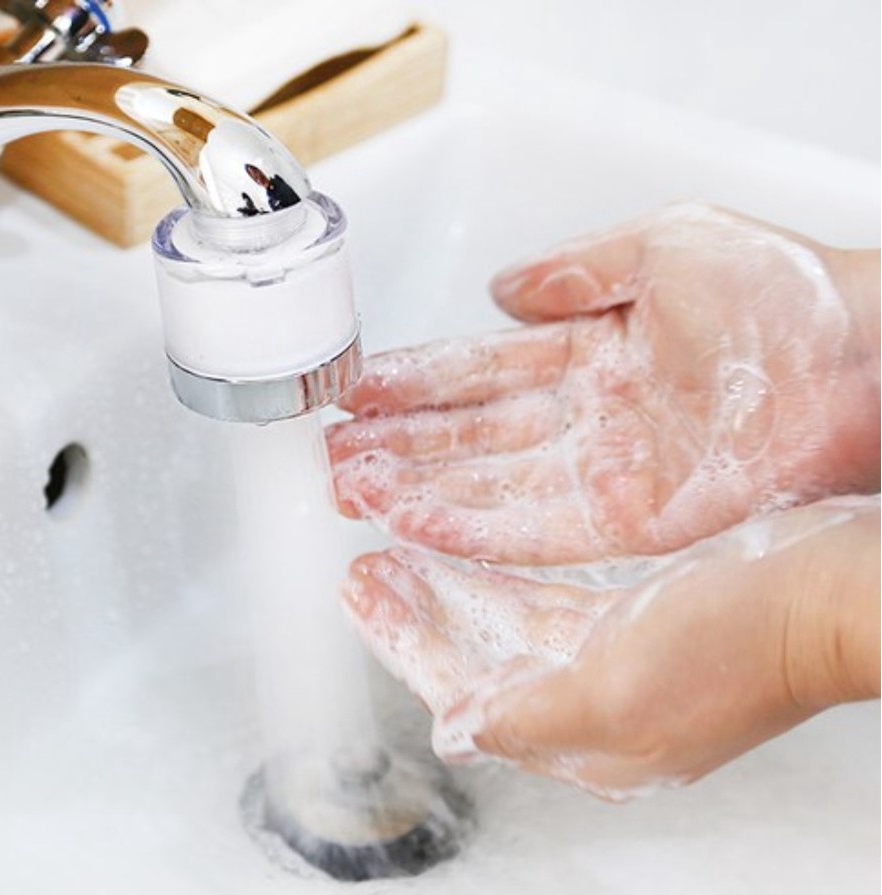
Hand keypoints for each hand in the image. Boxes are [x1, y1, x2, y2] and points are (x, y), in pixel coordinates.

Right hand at [328, 204, 879, 563]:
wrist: (863, 365)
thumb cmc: (785, 296)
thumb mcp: (663, 246)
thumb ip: (575, 270)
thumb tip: (502, 290)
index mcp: (592, 349)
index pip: (482, 370)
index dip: (417, 381)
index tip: (360, 390)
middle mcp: (588, 417)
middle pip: (471, 436)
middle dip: (397, 445)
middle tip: (334, 455)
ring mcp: (603, 474)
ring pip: (486, 486)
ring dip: (416, 490)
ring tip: (352, 491)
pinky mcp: (626, 525)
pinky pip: (530, 530)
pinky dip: (469, 527)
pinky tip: (415, 523)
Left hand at [342, 497, 879, 798]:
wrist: (825, 595)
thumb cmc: (741, 643)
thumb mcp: (617, 691)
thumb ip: (527, 716)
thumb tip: (456, 737)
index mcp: (583, 735)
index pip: (464, 691)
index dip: (404, 644)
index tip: (361, 598)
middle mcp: (593, 700)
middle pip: (476, 655)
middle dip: (415, 614)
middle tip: (365, 573)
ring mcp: (616, 655)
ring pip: (504, 623)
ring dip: (450, 589)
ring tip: (398, 556)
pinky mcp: (637, 613)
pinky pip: (545, 599)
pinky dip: (502, 577)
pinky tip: (473, 556)